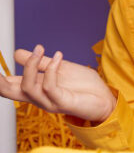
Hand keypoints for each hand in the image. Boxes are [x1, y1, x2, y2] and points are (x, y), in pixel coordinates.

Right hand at [0, 45, 116, 123]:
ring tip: (39, 49)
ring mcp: (49, 102)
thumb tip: (17, 54)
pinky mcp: (62, 103)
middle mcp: (38, 98)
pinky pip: (49, 87)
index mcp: (35, 89)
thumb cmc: (83, 86)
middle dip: (0, 81)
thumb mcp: (59, 69)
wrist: (105, 99)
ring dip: (31, 66)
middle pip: (10, 92)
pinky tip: (57, 56)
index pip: (9, 85)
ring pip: (28, 87)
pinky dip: (51, 70)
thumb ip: (40, 63)